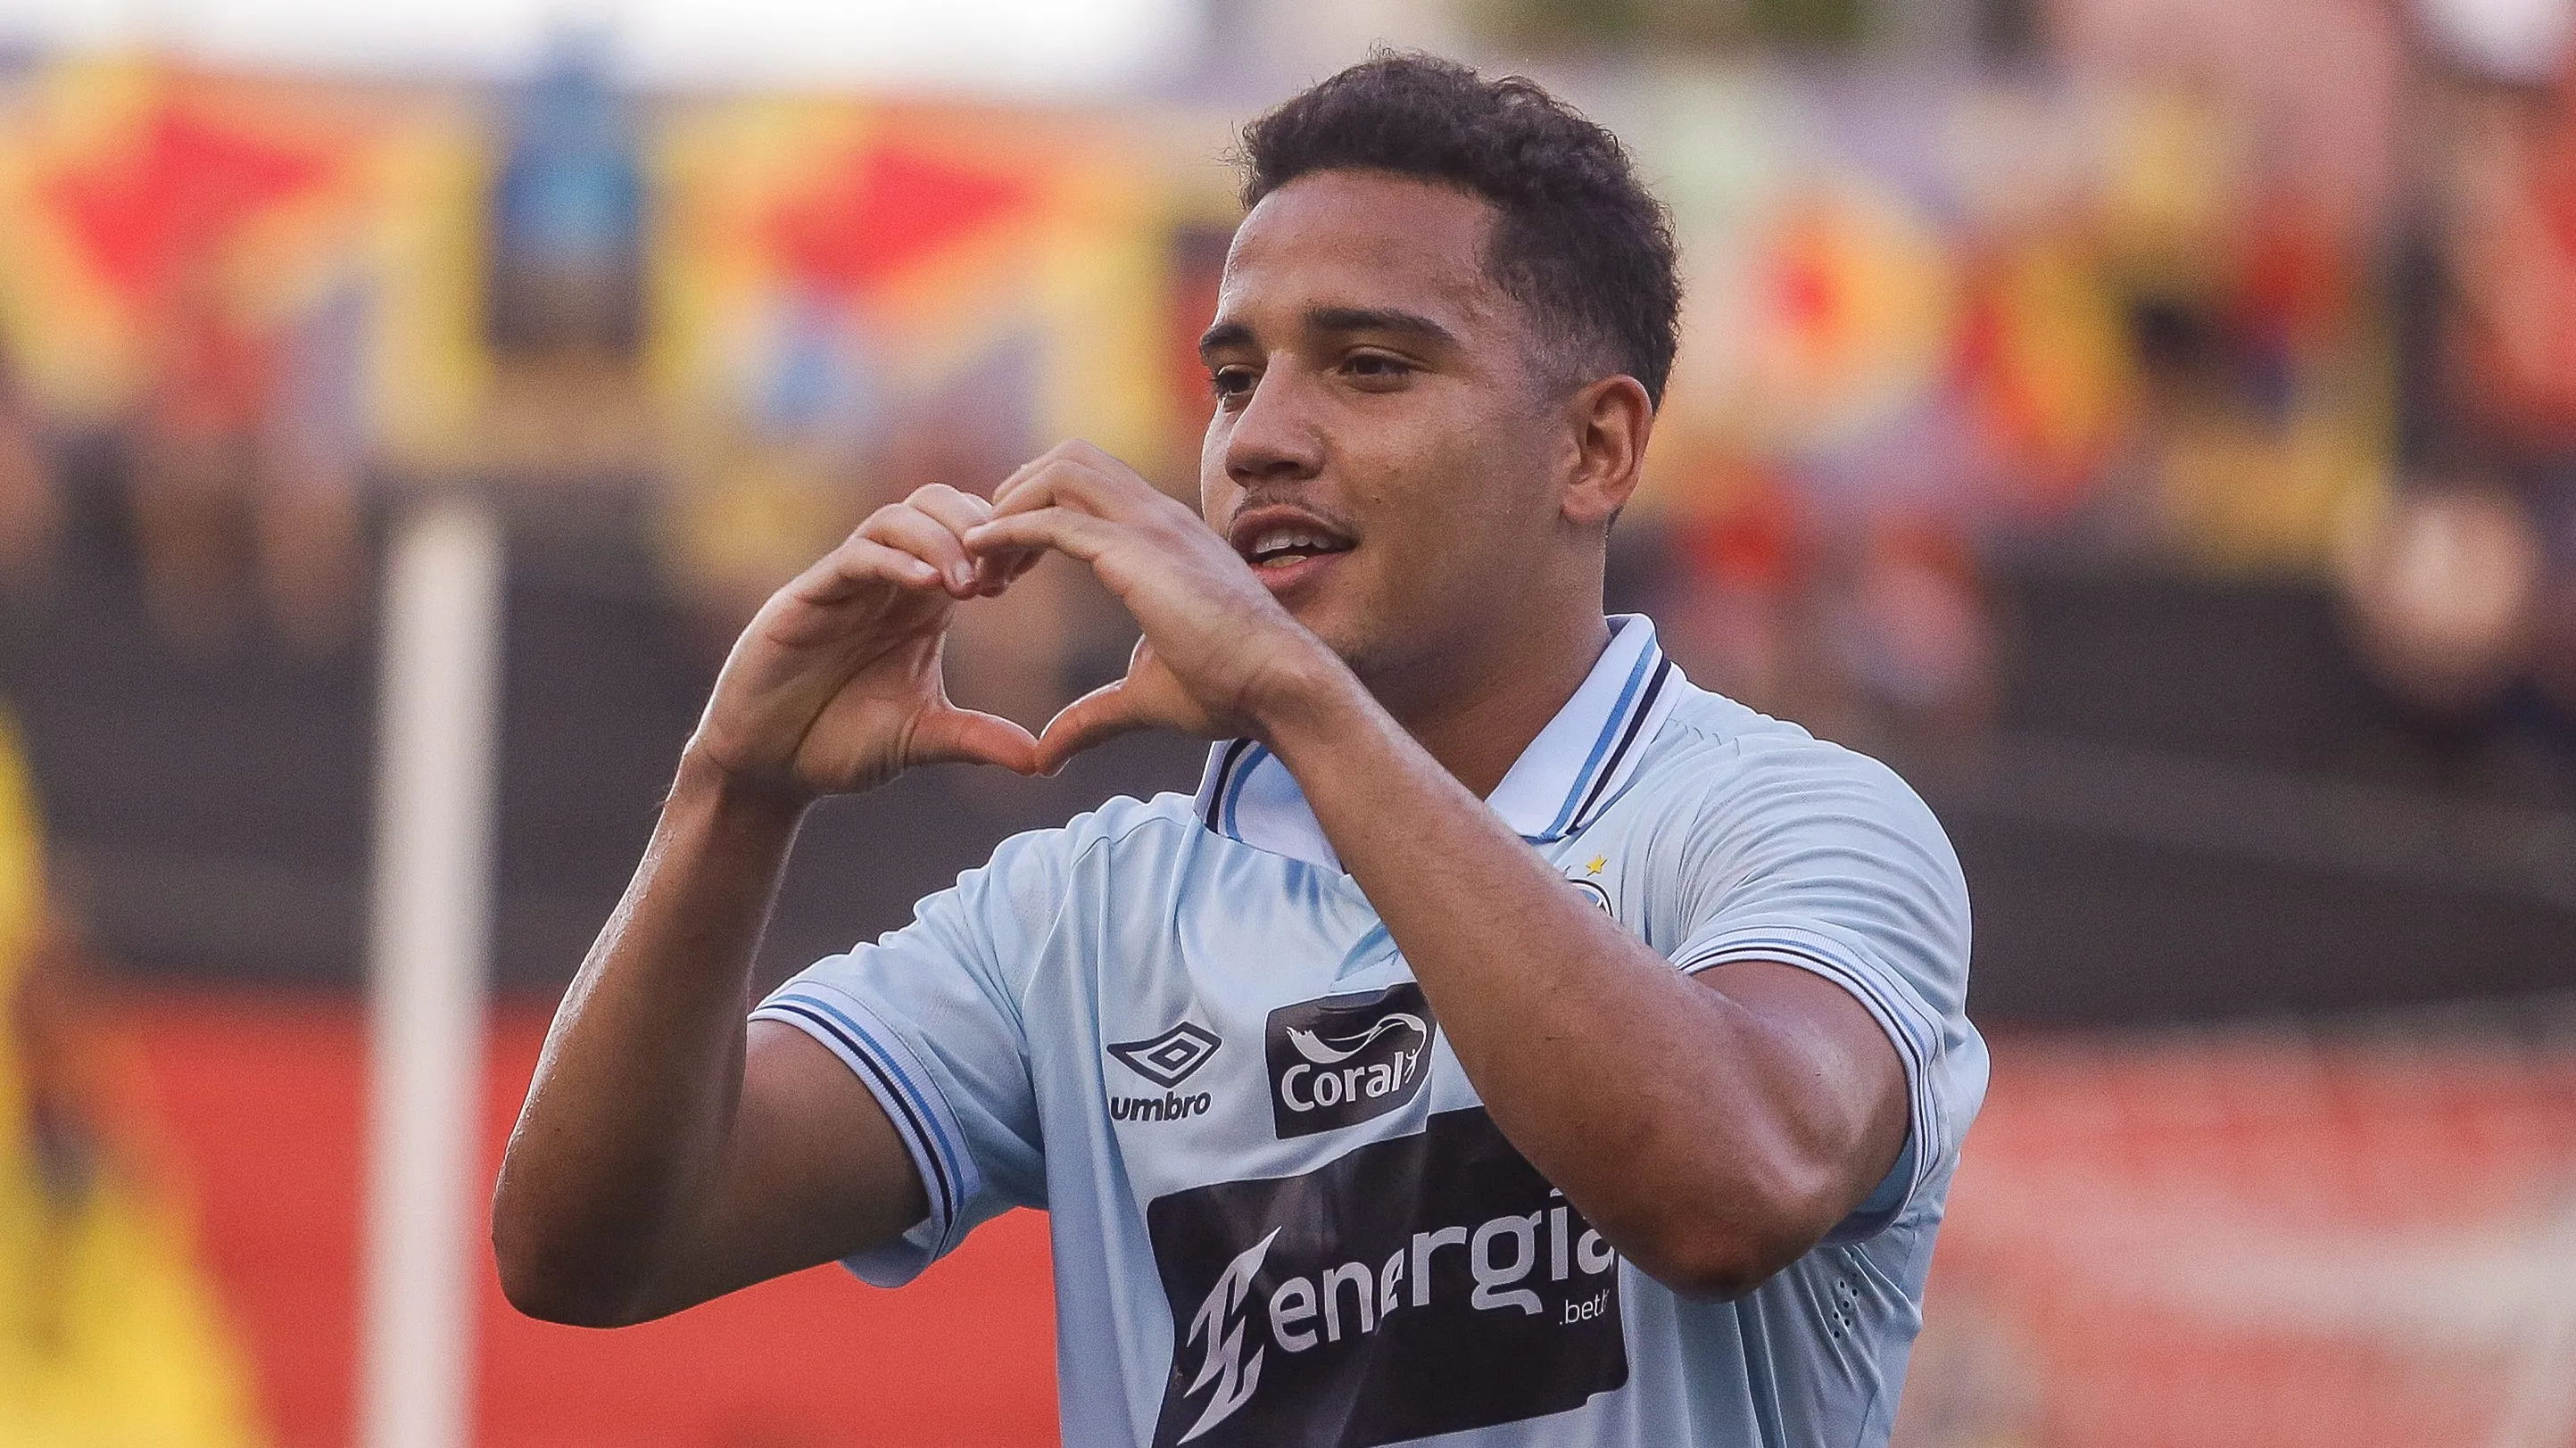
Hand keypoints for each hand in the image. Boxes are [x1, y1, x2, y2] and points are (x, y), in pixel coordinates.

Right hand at [686, 484, 1039, 801]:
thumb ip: (977, 738)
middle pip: (937, 504)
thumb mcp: (923, 738)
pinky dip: (892, 560)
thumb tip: (1042, 760)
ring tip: (969, 586)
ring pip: (897, 518)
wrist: (768, 767)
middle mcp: (885, 579)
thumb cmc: (839, 742)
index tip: (1029, 574)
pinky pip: (853, 557)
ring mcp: (845, 583)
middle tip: (1003, 575)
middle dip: (977, 526)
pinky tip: (926, 586)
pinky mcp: (807, 598)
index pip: (968, 534)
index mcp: (920, 600)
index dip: (1003, 541)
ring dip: (941, 539)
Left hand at [961, 440, 1349, 773]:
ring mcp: (1152, 527)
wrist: (1281, 688)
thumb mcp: (1145, 696)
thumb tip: (1047, 755)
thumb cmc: (1231, 689)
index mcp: (1165, 537)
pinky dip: (1010, 529)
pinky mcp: (1138, 553)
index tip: (1008, 569)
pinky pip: (1057, 520)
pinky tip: (979, 554)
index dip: (1039, 512)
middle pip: (1070, 458)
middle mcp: (1158, 517)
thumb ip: (1093, 715)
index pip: (1091, 485)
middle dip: (1018, 492)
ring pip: (1061, 471)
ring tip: (981, 557)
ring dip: (1011, 504)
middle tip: (985, 553)